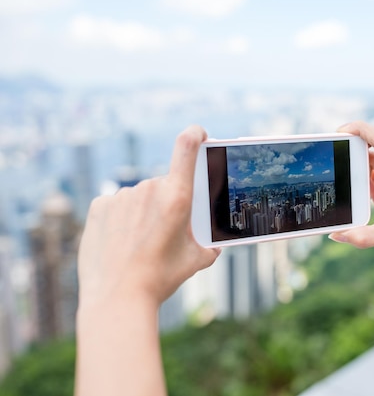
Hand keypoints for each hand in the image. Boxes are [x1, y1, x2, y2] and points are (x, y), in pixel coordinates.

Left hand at [77, 125, 220, 308]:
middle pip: (165, 185)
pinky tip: (122, 241)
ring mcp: (121, 197)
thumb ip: (210, 245)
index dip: (194, 134)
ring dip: (144, 211)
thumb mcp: (197, 261)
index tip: (199, 134)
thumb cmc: (161, 278)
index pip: (186, 147)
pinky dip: (121, 218)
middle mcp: (149, 189)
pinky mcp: (100, 206)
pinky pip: (117, 205)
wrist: (118, 298)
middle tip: (165, 232)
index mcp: (178, 197)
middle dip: (169, 202)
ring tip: (141, 243)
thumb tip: (215, 243)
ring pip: (140, 197)